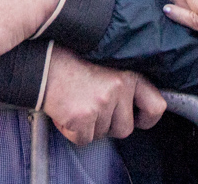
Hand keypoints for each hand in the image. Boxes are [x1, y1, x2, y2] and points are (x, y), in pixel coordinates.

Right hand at [41, 48, 165, 145]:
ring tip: (76, 102)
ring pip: (102, 134)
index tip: (137, 118)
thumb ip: (123, 80)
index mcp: (128, 74)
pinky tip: (66, 110)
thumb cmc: (71, 59)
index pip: (156, 106)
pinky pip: (83, 139)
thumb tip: (133, 106)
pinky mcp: (82, 117)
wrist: (41, 59)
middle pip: (125, 128)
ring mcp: (100, 103)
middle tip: (91, 105)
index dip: (146, 118)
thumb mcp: (106, 62)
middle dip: (108, 124)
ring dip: (89, 125)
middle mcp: (118, 88)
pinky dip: (72, 131)